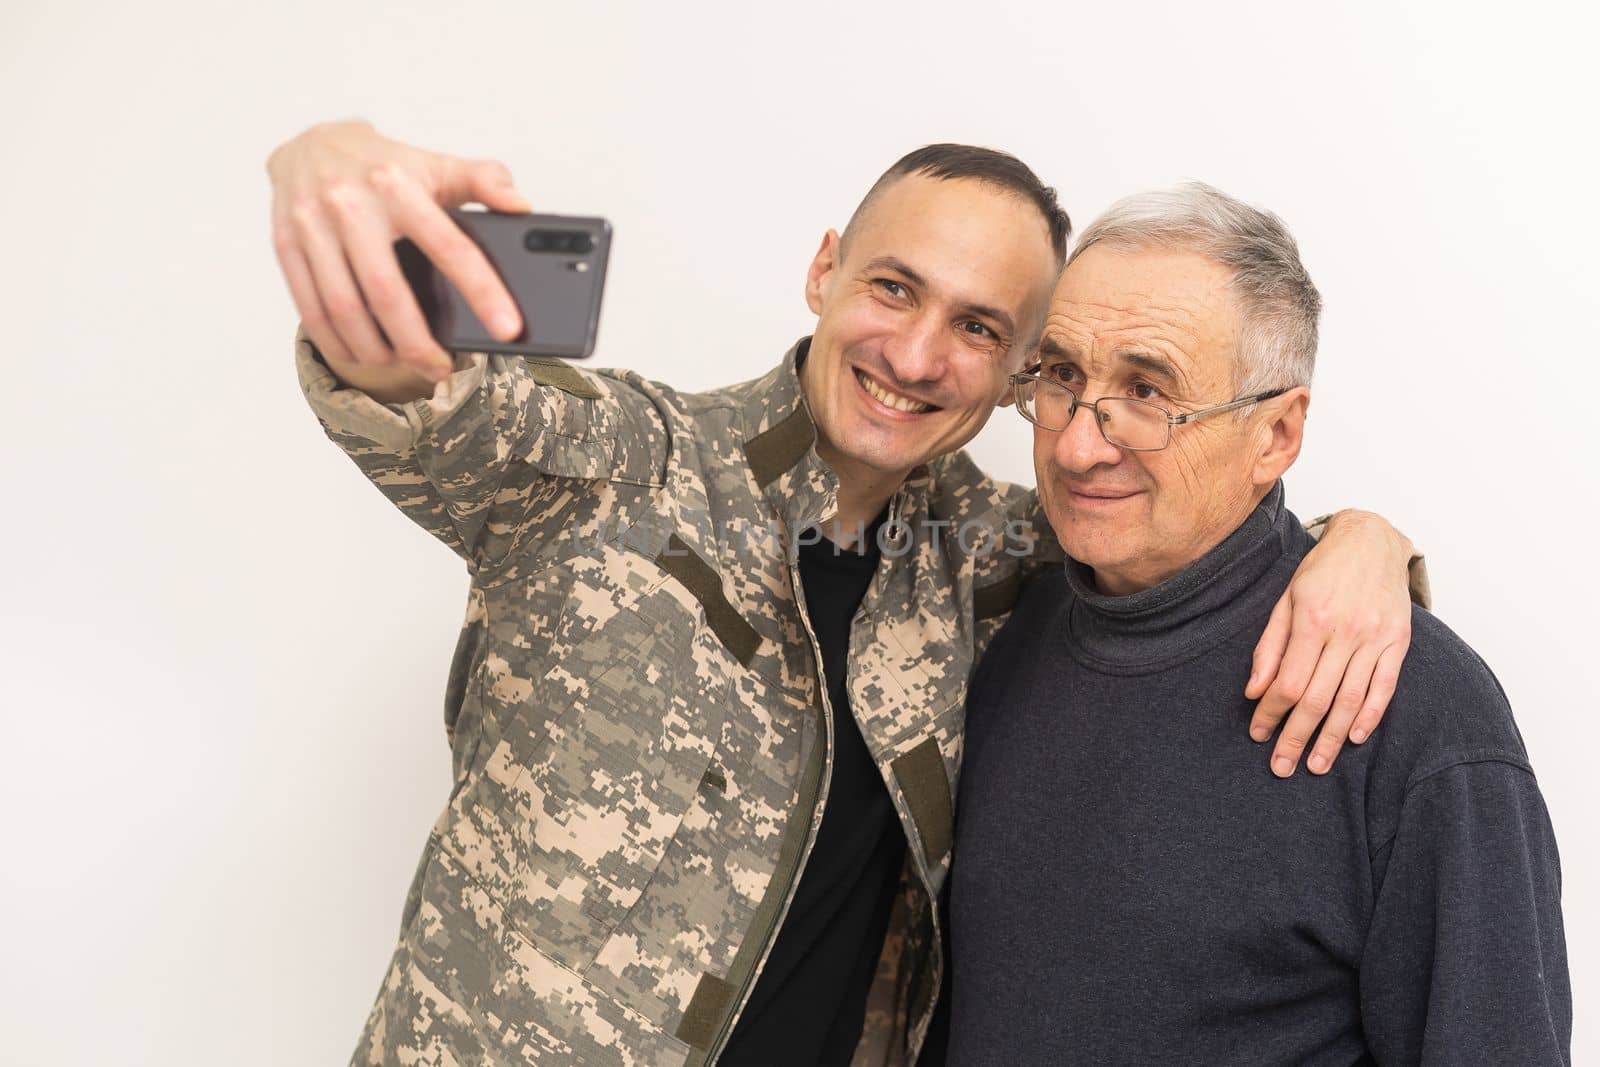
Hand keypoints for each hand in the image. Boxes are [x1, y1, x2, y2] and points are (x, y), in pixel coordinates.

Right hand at [267, 120, 529, 381]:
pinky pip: (310, 308)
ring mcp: (312, 225)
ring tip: (403, 364)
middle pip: (386, 293)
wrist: (311, 140)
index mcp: (397, 185)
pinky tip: (361, 355)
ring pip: (344, 308)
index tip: (507, 328)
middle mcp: (350, 204)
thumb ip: (484, 181)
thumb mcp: (437, 164)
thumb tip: (520, 205)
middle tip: (440, 369)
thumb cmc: (384, 164)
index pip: (449, 245)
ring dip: (375, 350)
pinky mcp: (285, 243)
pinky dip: (336, 342)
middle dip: (416, 343)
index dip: (482, 291)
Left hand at [1246, 510, 1415, 776]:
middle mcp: (1346, 631)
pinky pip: (1385, 686)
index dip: (1270, 713)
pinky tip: (1354, 738)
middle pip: (1317, 698)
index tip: (1257, 735)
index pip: (1287, 682)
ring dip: (1332, 737)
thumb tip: (1254, 691)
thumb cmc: (1322, 570)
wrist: (1372, 540)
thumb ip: (1269, 646)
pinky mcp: (1398, 642)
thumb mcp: (1285, 599)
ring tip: (1317, 765)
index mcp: (1312, 619)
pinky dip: (1370, 715)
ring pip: (1351, 699)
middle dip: (1297, 737)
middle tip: (1282, 767)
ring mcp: (1376, 637)